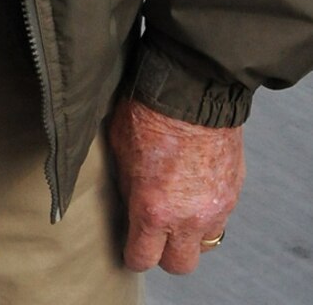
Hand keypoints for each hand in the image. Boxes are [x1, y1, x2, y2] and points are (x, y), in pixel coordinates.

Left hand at [108, 98, 244, 274]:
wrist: (192, 88)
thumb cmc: (148, 111)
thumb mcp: (119, 149)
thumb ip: (126, 185)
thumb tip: (129, 203)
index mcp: (153, 210)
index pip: (142, 258)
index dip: (132, 255)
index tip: (130, 247)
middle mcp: (187, 218)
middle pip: (180, 265)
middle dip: (165, 254)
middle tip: (155, 234)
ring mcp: (215, 207)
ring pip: (203, 241)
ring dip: (190, 231)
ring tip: (177, 205)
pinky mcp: (233, 192)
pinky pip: (219, 214)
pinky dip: (206, 208)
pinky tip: (194, 184)